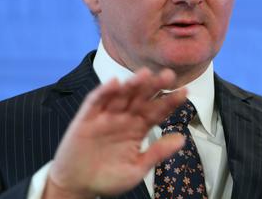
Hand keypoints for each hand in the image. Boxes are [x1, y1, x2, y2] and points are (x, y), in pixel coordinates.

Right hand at [44, 68, 186, 198]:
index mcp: (138, 128)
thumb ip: (157, 152)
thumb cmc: (108, 178)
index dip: (170, 101)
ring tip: (145, 74)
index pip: (157, 111)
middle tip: (169, 75)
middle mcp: (124, 117)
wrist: (76, 186)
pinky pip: (95, 102)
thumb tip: (182, 139)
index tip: (184, 92)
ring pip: (121, 95)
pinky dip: (104, 92)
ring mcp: (105, 116)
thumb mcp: (137, 169)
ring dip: (132, 84)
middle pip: (141, 98)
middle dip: (154, 86)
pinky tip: (115, 83)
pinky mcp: (86, 118)